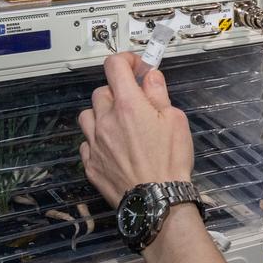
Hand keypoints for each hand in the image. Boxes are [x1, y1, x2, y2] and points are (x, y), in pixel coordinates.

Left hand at [76, 53, 194, 207]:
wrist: (156, 201)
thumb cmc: (170, 161)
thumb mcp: (175, 120)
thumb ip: (158, 94)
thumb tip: (149, 76)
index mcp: (127, 104)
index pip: (114, 66)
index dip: (125, 61)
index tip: (136, 67)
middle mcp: (105, 120)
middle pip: (101, 91)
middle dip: (117, 92)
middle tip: (134, 104)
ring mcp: (94, 142)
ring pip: (88, 115)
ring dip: (101, 115)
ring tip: (119, 126)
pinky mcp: (89, 163)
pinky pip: (87, 142)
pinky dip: (97, 140)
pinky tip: (113, 148)